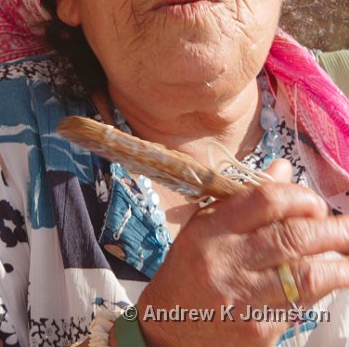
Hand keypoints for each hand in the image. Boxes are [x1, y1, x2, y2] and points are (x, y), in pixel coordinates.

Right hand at [136, 161, 348, 346]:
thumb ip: (245, 197)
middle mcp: (227, 262)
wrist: (169, 327)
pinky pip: (302, 304)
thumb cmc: (189, 267)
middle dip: (332, 228)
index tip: (315, 202)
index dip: (300, 196)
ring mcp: (245, 299)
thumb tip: (284, 168)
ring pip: (307, 276)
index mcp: (211, 229)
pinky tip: (329, 277)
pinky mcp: (259, 330)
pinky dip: (322, 287)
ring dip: (339, 263)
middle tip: (347, 226)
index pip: (265, 200)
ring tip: (348, 251)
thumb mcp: (205, 224)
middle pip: (292, 237)